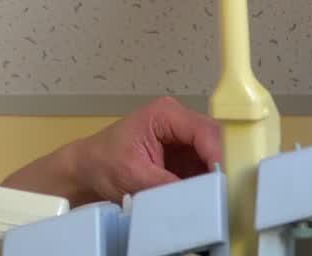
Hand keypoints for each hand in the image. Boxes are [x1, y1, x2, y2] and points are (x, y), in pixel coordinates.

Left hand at [65, 96, 221, 203]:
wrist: (88, 169)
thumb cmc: (103, 163)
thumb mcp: (134, 176)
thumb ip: (168, 185)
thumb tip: (197, 197)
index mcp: (165, 113)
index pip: (204, 131)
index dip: (217, 156)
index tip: (222, 181)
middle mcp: (178, 120)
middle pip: (215, 140)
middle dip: (220, 166)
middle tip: (224, 192)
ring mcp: (183, 138)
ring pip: (214, 155)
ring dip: (215, 176)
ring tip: (214, 197)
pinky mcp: (184, 155)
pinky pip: (206, 167)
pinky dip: (207, 182)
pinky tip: (205, 195)